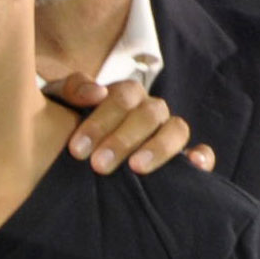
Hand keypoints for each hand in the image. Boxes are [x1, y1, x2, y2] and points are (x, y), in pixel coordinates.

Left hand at [50, 74, 213, 176]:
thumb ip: (70, 91)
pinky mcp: (181, 155)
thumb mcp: (57, 103)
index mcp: (124, 95)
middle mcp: (150, 110)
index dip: (100, 122)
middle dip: (123, 139)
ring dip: (159, 147)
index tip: (76, 150)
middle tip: (99, 165)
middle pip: (150, 114)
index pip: (123, 97)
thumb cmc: (62, 125)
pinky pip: (201, 152)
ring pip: (177, 129)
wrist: (62, 151)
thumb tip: (97, 92)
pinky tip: (194, 165)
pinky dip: (202, 156)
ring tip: (136, 168)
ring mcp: (167, 131)